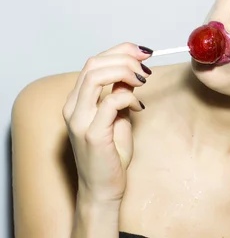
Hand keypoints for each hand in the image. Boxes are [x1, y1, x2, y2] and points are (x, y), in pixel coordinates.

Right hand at [62, 43, 151, 204]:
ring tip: (142, 80)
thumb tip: (131, 72)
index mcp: (78, 100)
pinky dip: (128, 98)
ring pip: (95, 76)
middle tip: (146, 67)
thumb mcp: (119, 115)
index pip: (94, 62)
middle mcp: (73, 107)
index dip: (120, 51)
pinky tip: (138, 108)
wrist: (104, 188)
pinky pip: (110, 102)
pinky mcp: (92, 134)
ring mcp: (79, 120)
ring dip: (124, 71)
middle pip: (93, 64)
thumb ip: (120, 93)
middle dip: (124, 58)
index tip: (143, 52)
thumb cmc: (112, 153)